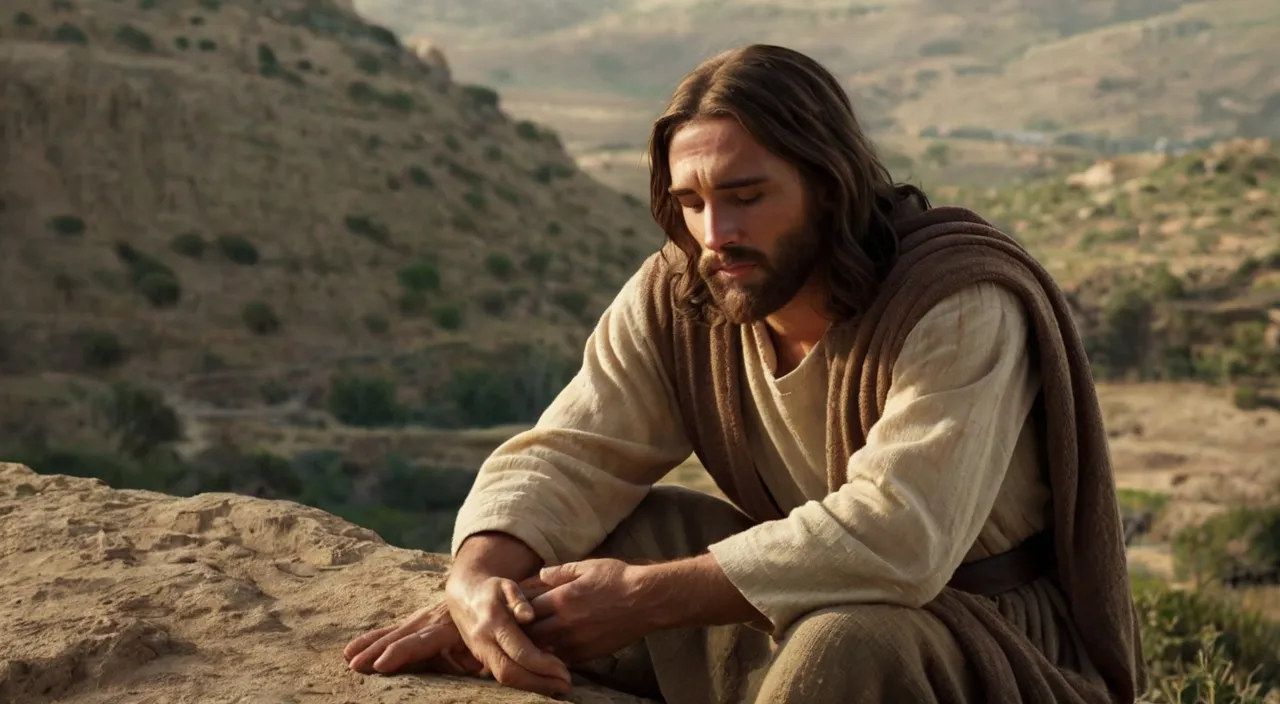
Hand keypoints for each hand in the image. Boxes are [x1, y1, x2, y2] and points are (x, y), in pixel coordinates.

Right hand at [343, 601, 482, 675]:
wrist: (480, 596)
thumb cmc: (483, 630)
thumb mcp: (481, 643)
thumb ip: (468, 656)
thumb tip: (460, 665)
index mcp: (445, 631)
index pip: (417, 644)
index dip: (399, 654)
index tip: (381, 665)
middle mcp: (427, 623)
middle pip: (396, 639)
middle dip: (374, 652)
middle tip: (355, 666)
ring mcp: (417, 620)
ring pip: (388, 634)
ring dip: (367, 646)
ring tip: (348, 658)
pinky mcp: (411, 622)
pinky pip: (387, 631)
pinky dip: (368, 639)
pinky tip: (350, 649)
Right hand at [446, 574, 572, 695]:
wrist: (464, 595)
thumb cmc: (493, 589)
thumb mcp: (506, 585)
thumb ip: (518, 598)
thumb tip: (528, 616)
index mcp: (493, 622)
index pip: (519, 651)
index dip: (542, 664)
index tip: (564, 670)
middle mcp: (484, 641)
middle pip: (510, 672)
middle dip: (539, 682)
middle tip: (566, 685)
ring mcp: (481, 652)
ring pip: (505, 679)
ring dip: (533, 686)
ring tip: (558, 686)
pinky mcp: (482, 659)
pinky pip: (502, 676)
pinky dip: (523, 681)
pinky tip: (543, 681)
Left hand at [525, 558, 662, 663]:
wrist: (646, 600)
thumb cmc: (619, 579)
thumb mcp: (588, 566)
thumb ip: (560, 571)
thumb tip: (539, 573)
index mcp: (562, 598)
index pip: (525, 608)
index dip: (517, 609)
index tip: (514, 608)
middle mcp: (565, 622)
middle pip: (529, 634)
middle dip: (521, 631)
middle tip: (517, 628)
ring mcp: (576, 641)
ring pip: (543, 650)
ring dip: (536, 645)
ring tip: (532, 639)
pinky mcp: (588, 654)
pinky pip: (561, 658)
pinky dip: (554, 654)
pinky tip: (553, 648)